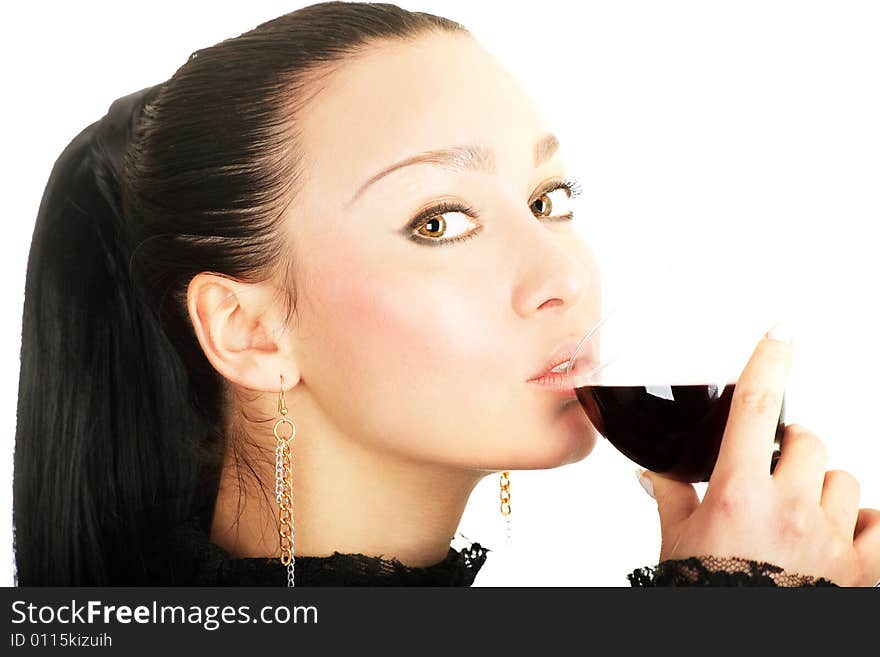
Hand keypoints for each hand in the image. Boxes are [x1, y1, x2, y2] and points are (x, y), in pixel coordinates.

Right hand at [639, 326, 879, 585]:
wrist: (737, 643)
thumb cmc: (708, 592)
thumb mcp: (679, 544)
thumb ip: (672, 497)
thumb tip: (656, 471)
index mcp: (738, 495)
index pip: (754, 408)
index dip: (768, 361)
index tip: (780, 330)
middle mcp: (790, 509)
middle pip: (807, 441)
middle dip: (792, 450)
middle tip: (774, 473)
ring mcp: (832, 538)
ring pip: (845, 479)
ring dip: (825, 488)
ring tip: (802, 514)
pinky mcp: (863, 568)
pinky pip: (878, 523)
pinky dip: (862, 524)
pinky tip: (839, 537)